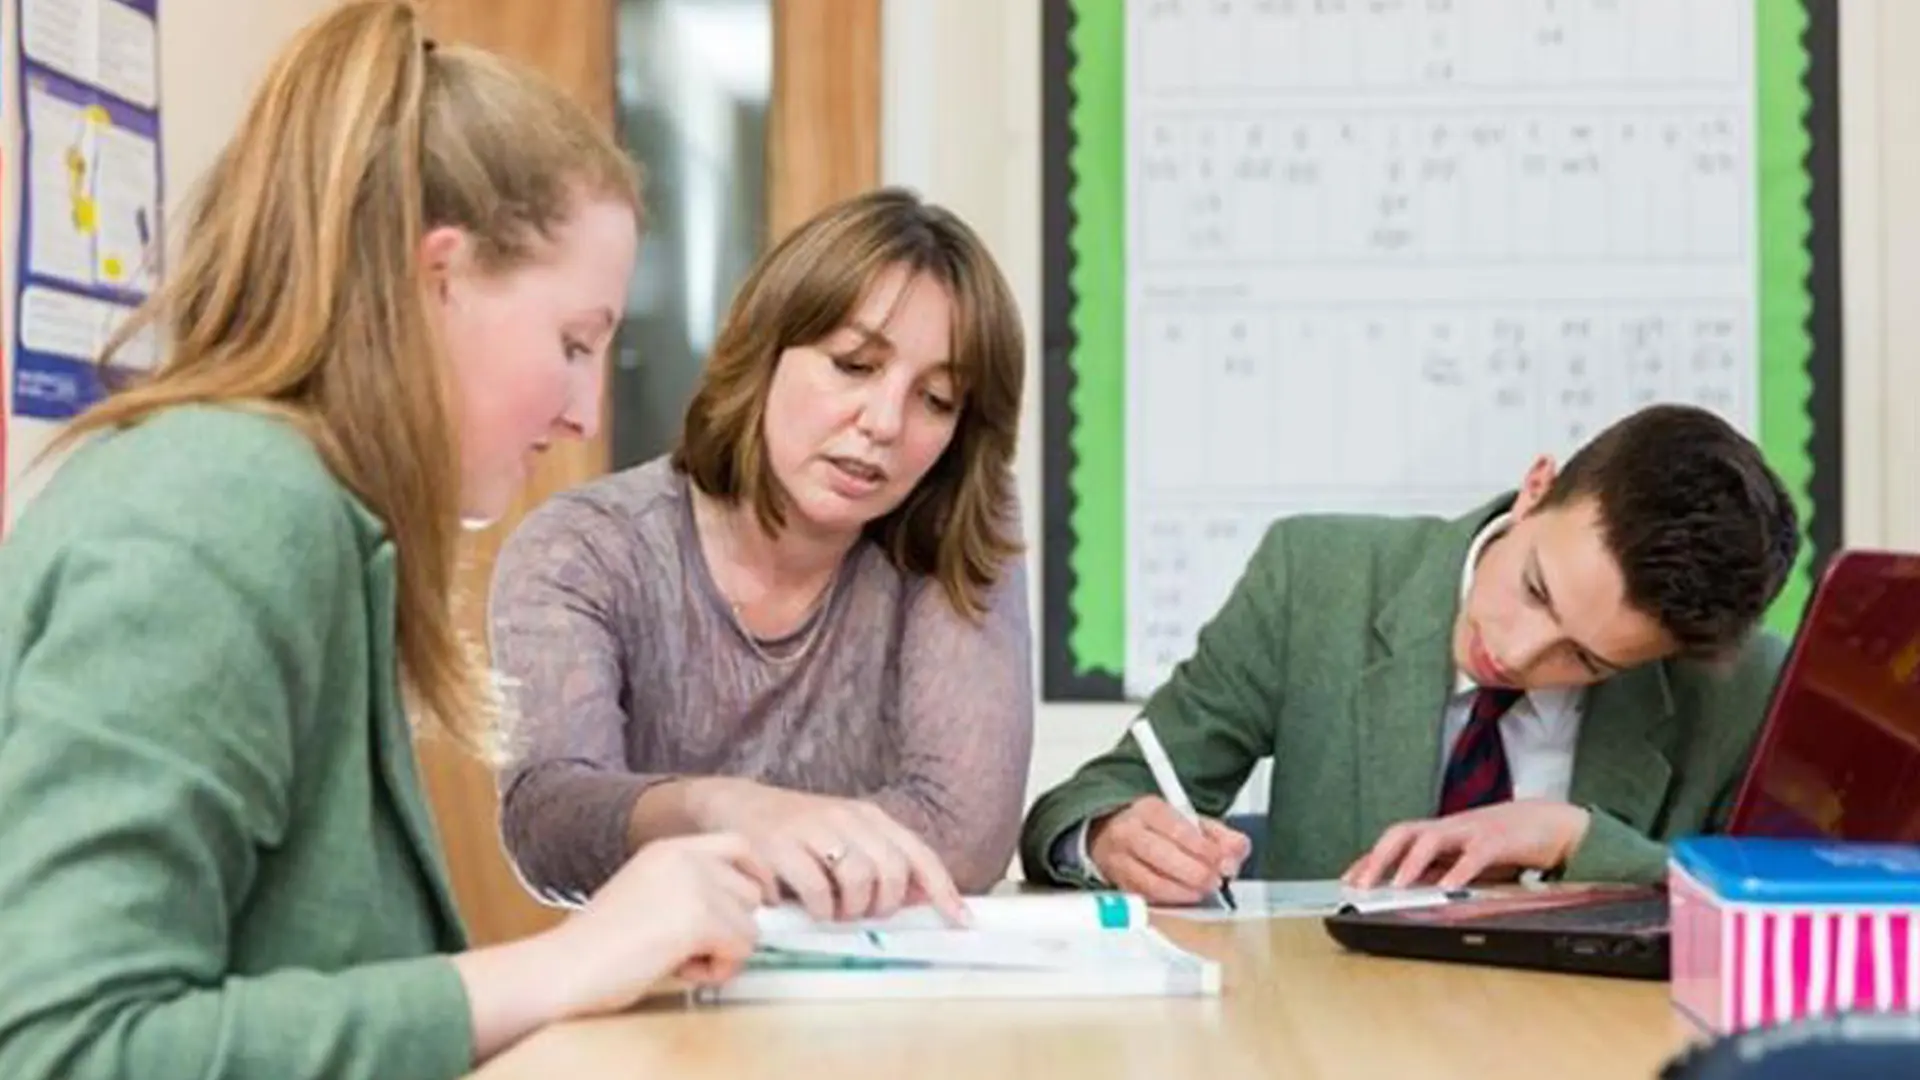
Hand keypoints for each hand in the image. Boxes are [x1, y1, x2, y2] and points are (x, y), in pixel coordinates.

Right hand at [552, 833, 776, 1015]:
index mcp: (669, 848)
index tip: (764, 901)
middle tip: (689, 949)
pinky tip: (680, 970)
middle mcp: (686, 857)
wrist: (566, 965)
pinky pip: (741, 949)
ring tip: (678, 959)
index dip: (757, 874)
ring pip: (750, 926)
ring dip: (722, 953)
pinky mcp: (699, 917)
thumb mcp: (649, 895)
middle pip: (750, 892)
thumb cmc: (599, 946)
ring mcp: (694, 884)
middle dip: (731, 928)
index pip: (738, 844)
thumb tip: (741, 910)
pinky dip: (717, 970)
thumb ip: (691, 890)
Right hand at [690, 779, 967, 925]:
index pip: (918, 854)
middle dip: (884, 904)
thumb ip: (883, 862)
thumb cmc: (797, 830)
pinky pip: (817, 891)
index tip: (960, 920)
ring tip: (834, 912)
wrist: (734, 805)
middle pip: (892, 871)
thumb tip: (926, 896)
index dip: (943, 889)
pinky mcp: (780, 846)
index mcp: (869, 816)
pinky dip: (818, 910)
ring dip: (850, 909)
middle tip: (863, 914)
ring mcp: (813, 829)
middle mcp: (846, 818)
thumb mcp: (845, 838)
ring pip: (858, 880)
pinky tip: (807, 908)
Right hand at [1085, 796, 1249, 905]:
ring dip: (1184, 892)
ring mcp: (1118, 861)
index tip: (1222, 861)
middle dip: (1194, 873)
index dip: (1203, 849)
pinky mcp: (1118, 885)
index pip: (1176, 829)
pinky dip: (1170, 901)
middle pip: (1160, 855)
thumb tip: (1237, 850)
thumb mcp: (1189, 820)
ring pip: (1151, 882)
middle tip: (1215, 881)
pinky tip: (1185, 897)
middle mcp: (1128, 833)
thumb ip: (1219, 834)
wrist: (1113, 831)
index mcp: (1148, 810)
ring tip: (1202, 891)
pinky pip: (1146, 898)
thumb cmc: (1156, 827)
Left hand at [1341, 799, 1592, 890]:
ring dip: (1410, 863)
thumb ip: (1441, 869)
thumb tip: (1410, 889)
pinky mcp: (1499, 840)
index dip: (1369, 860)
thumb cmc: (1507, 840)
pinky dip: (1459, 871)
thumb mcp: (1466, 856)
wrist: (1554, 821)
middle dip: (1378, 858)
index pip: (1394, 842)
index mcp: (1440, 833)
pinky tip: (1447, 888)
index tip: (1348, 881)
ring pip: (1431, 839)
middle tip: (1361, 885)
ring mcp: (1472, 831)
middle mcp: (1450, 828)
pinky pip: (1474, 855)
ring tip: (1396, 886)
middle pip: (1402, 833)